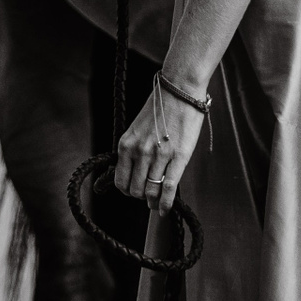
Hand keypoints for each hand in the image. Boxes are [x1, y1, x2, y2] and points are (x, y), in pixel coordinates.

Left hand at [113, 84, 205, 215]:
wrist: (180, 90)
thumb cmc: (161, 108)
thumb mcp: (137, 128)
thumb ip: (134, 150)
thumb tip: (136, 173)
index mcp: (126, 144)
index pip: (121, 181)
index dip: (128, 191)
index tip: (135, 191)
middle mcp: (139, 151)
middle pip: (136, 190)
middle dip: (142, 197)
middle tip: (148, 197)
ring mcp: (158, 155)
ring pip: (151, 191)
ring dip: (154, 201)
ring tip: (157, 204)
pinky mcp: (178, 157)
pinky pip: (168, 188)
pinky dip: (166, 203)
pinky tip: (165, 209)